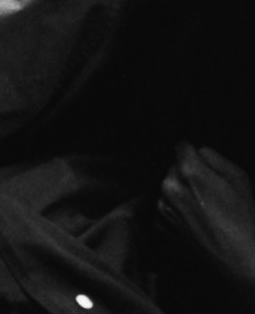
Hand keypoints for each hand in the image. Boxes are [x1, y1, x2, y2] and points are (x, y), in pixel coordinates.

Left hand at [157, 144, 254, 290]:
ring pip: (169, 187)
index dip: (194, 155)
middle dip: (187, 174)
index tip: (204, 168)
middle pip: (174, 168)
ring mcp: (164, 208)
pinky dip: (176, 210)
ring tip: (203, 209)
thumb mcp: (239, 177)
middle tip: (208, 193)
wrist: (242, 261)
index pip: (181, 146)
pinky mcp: (163, 226)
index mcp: (188, 172)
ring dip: (181, 192)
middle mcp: (170, 186)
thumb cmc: (244, 219)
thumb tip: (198, 152)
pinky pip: (166, 207)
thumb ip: (214, 157)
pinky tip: (195, 220)